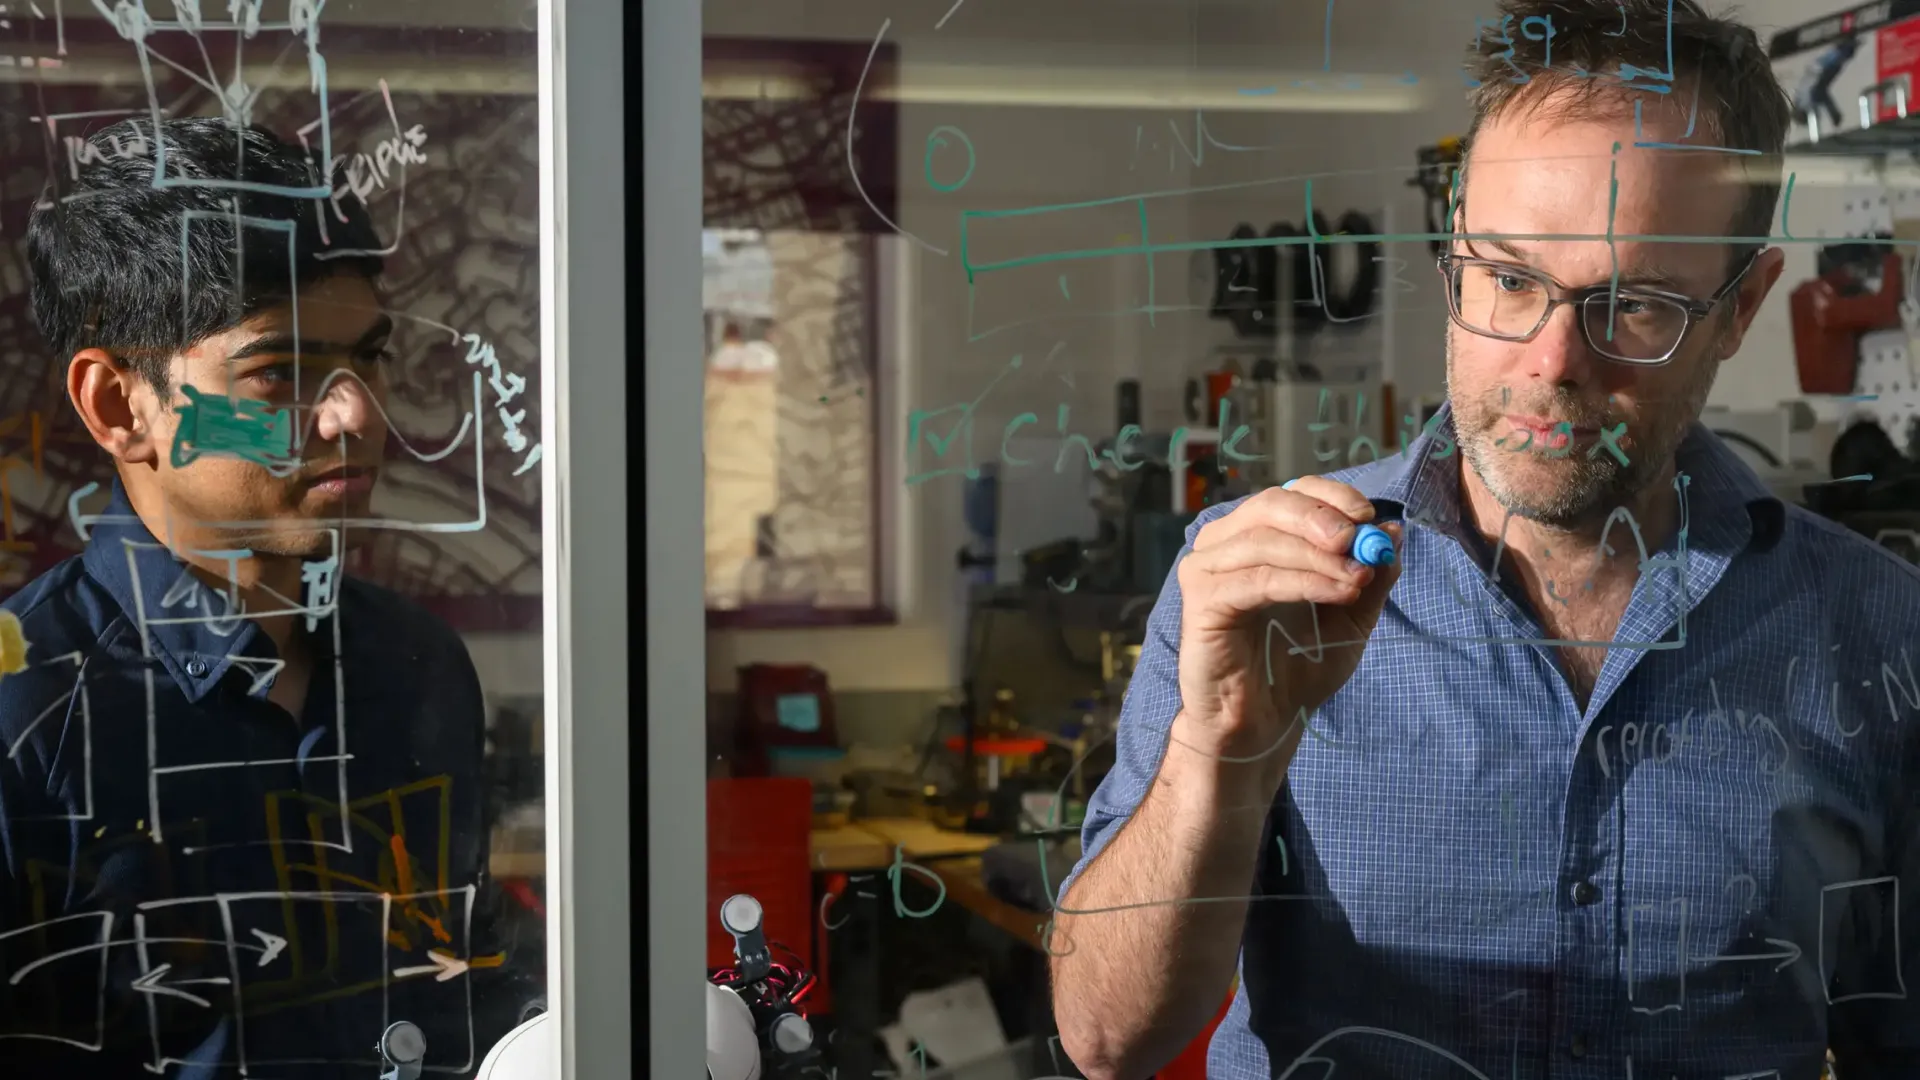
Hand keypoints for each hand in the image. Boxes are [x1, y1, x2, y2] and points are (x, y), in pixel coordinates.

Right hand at [1172, 476, 1401, 768]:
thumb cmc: (1298, 666)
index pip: (1291, 493)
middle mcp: (1223, 543)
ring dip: (1320, 556)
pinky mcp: (1201, 602)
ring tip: (1358, 578)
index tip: (1369, 516)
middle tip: (1360, 538)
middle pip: (1272, 505)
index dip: (1331, 497)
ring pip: (1266, 541)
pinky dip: (1303, 581)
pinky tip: (1338, 592)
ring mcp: (1206, 570)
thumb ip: (1369, 575)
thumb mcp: (1349, 615)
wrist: (1262, 723)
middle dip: (1322, 518)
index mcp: (1255, 536)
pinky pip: (1257, 579)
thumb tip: (1394, 531)